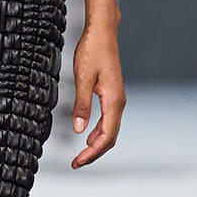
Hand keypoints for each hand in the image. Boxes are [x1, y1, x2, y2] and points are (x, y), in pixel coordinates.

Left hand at [70, 22, 124, 167]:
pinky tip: (88, 135)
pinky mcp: (112, 94)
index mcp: (113, 101)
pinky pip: (109, 120)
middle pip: (110, 137)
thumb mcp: (83, 78)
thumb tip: (79, 129)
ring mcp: (117, 99)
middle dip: (94, 153)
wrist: (103, 32)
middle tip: (77, 163)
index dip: (92, 153)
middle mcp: (119, 103)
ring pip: (111, 130)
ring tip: (81, 154)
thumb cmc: (93, 51)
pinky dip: (99, 132)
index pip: (106, 136)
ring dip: (97, 144)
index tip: (78, 161)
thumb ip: (82, 105)